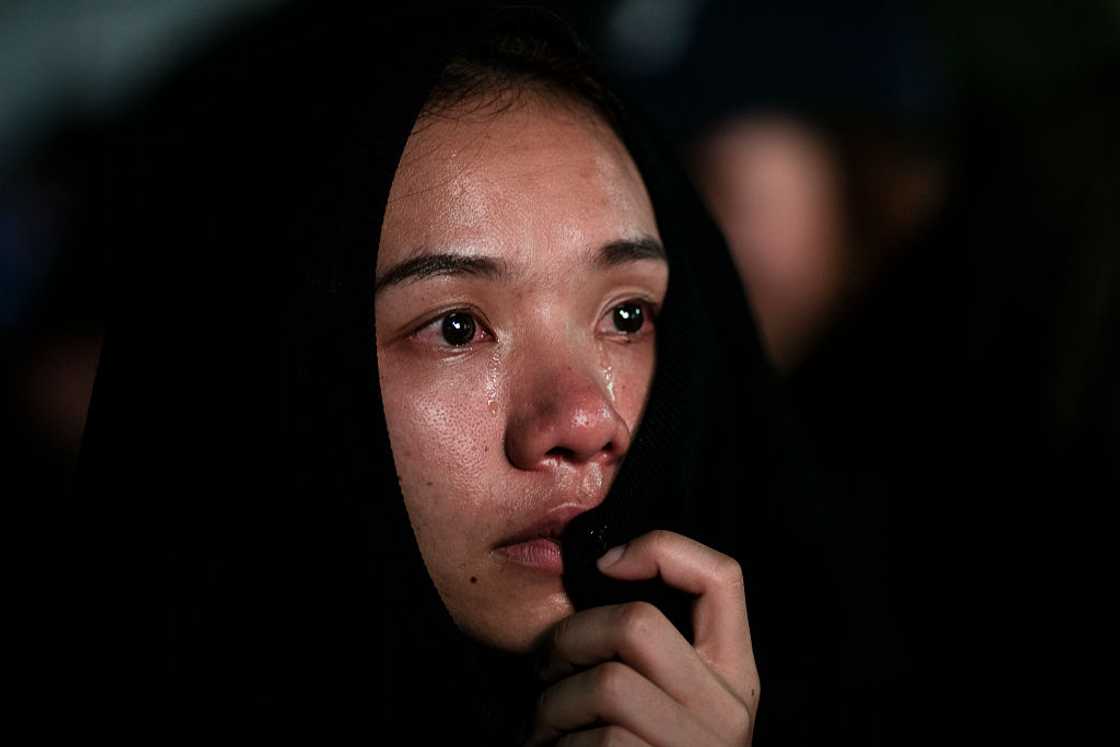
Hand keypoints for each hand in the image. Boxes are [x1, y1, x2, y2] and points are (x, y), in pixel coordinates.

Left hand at [528, 530, 758, 745]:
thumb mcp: (670, 704)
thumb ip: (655, 655)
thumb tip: (600, 580)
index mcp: (734, 676)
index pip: (724, 577)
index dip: (662, 549)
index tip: (606, 564)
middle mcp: (728, 711)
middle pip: (638, 624)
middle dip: (568, 637)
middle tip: (544, 665)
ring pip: (605, 683)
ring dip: (550, 705)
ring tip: (542, 726)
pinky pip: (591, 743)